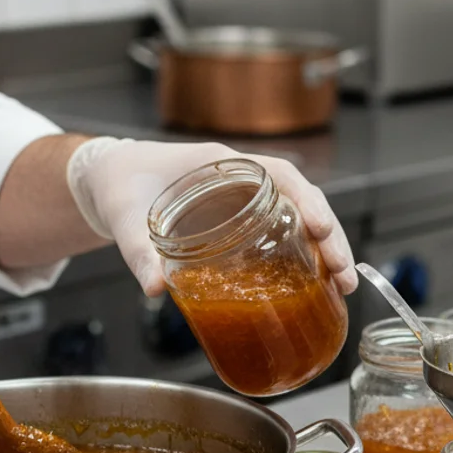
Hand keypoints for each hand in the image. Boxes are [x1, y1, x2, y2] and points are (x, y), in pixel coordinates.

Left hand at [69, 140, 356, 296]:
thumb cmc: (120, 187)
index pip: (279, 173)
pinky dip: (303, 257)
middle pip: (301, 200)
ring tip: (341, 285)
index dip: (305, 198)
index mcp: (220, 164)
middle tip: (343, 273)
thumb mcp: (125, 216)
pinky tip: (316, 285)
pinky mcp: (239, 224)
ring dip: (324, 250)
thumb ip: (137, 251)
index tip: (321, 228)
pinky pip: (281, 234)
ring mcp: (243, 202)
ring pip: (298, 220)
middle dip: (329, 235)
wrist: (108, 182)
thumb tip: (154, 288)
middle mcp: (240, 180)